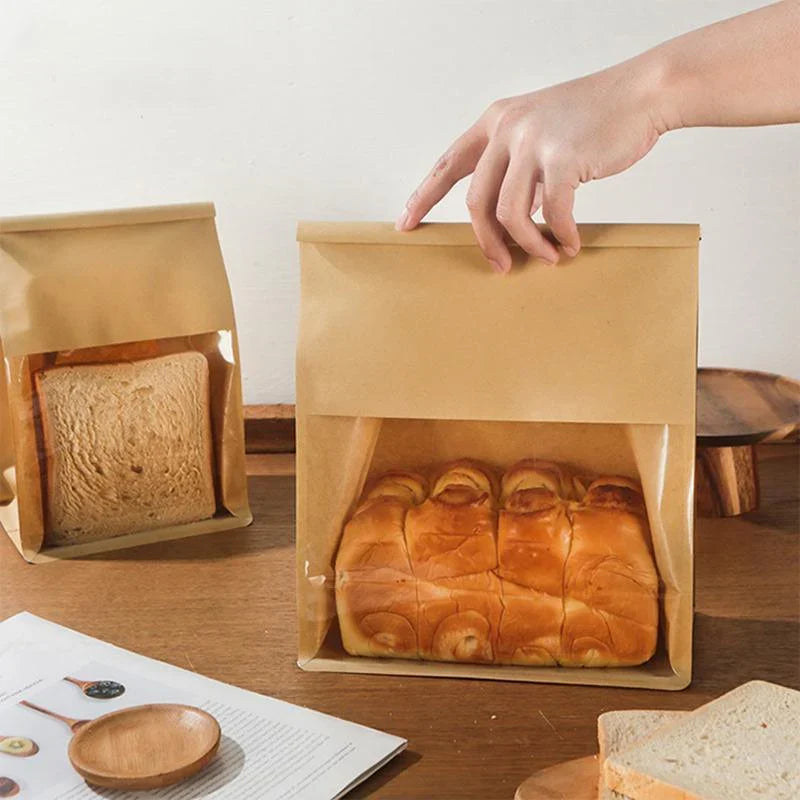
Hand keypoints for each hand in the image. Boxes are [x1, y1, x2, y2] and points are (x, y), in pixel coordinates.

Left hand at [396, 60, 668, 271]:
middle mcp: (508, 129)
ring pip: (510, 214)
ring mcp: (533, 142)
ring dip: (530, 245)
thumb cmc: (594, 118)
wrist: (642, 94)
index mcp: (496, 122)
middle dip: (486, 241)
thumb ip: (518, 170)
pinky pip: (551, 215)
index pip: (448, 164)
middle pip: (476, 202)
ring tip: (549, 256)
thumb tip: (510, 222)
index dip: (423, 197)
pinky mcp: (562, 158)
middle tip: (501, 266)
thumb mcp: (542, 133)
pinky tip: (571, 244)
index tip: (406, 223)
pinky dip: (561, 236)